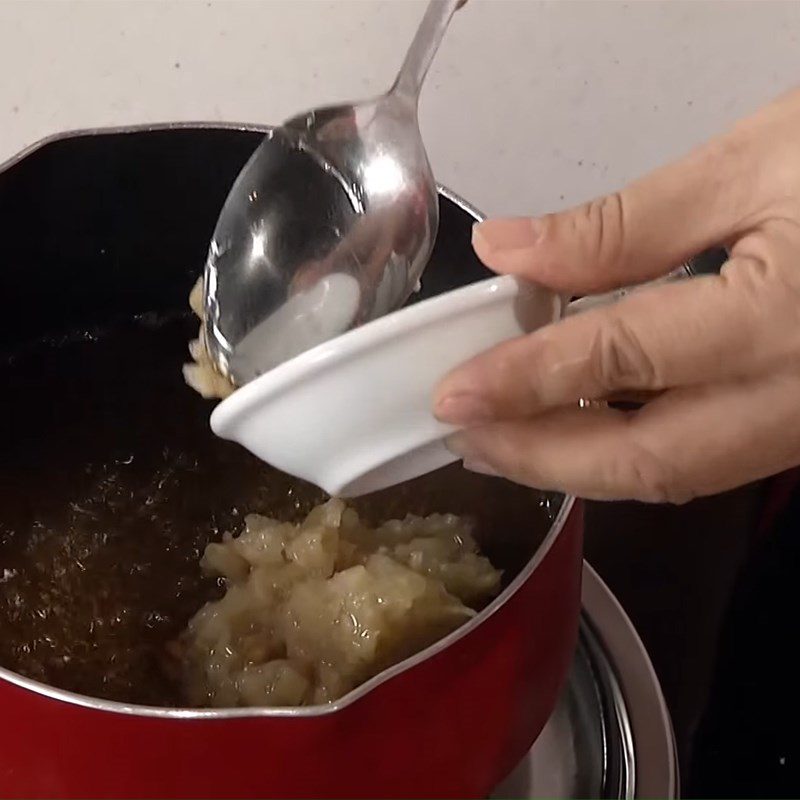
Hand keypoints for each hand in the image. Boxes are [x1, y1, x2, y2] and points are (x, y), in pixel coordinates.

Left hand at [434, 88, 799, 503]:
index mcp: (786, 316)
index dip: (525, 380)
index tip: (453, 391)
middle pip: (646, 459)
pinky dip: (630, 453)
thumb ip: (623, 224)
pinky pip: (708, 458)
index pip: (620, 361)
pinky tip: (580, 430)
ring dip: (579, 467)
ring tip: (503, 443)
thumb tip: (511, 252)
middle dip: (541, 457)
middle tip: (464, 437)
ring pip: (677, 473)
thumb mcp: (753, 165)